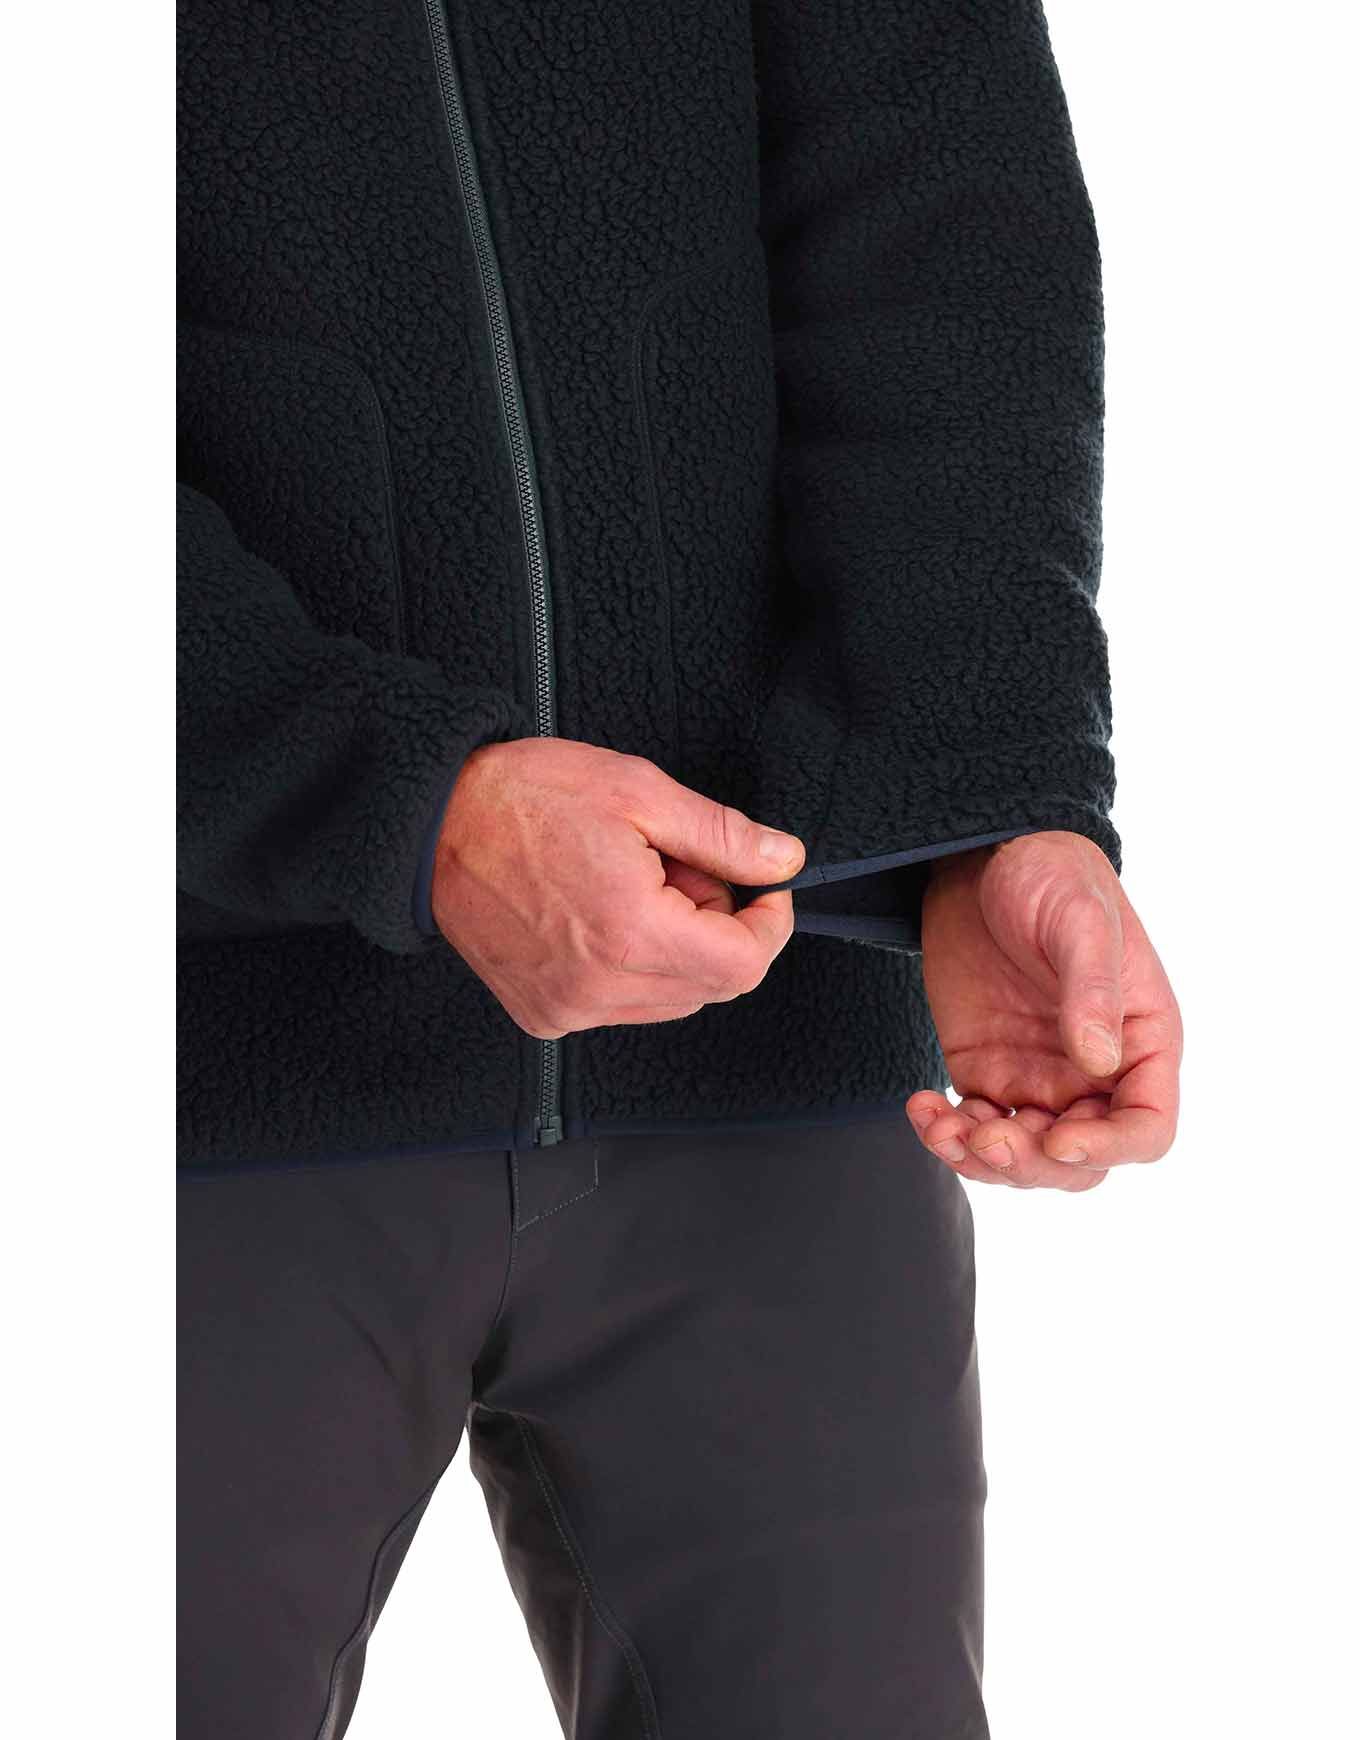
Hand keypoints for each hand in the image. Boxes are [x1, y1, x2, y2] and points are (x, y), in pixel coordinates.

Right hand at [432, 737, 803, 1036]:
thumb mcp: (638, 791)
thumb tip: (781, 860)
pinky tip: (601, 914)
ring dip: (677, 947)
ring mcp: (569, 1008)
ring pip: (673, 999)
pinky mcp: (545, 1014)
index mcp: (631, 933)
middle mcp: (600, 988)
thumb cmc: (520, 799)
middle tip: (677, 867)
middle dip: (717, 926)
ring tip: (634, 885)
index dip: (769, 922)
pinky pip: (624, 1005)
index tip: (763, 886)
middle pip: (713, 985)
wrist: (430, 824)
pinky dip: (635, 965)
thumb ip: (722, 835)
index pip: (745, 964)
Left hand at [906, 831, 1181, 1191]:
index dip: (1110, 1147)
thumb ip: (1093, 990)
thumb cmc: (1053, 876)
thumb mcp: (1080, 922)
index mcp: (1141, 1043)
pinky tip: (920, 1107)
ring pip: (1024, 1157)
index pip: (1146, 1128)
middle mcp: (1096, 1075)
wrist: (984, 858)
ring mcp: (1039, 1079)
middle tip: (986, 1135)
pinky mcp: (987, 1073)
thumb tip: (1100, 1062)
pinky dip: (946, 1134)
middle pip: (1081, 1161)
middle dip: (1034, 1163)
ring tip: (940, 1127)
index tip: (1059, 1139)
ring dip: (982, 1159)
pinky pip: (972, 1127)